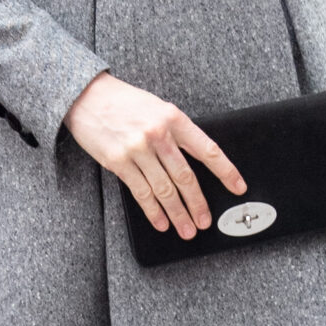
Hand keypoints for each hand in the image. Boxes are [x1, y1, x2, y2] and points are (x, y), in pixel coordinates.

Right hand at [64, 71, 245, 238]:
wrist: (87, 97)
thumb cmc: (124, 102)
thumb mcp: (157, 108)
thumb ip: (176, 130)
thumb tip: (195, 159)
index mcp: (174, 118)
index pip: (207, 150)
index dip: (226, 171)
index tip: (237, 187)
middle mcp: (158, 134)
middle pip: (186, 177)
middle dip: (198, 204)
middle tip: (205, 221)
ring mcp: (138, 149)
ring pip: (165, 190)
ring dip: (178, 214)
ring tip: (187, 229)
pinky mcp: (118, 162)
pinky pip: (141, 192)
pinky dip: (153, 211)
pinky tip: (161, 222)